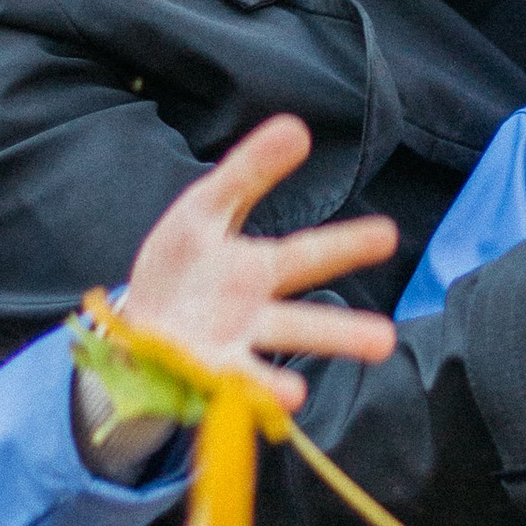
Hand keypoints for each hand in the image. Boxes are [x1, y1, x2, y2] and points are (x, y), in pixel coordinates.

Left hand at [125, 117, 397, 410]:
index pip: (305, 255)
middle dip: (341, 332)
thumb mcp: (206, 209)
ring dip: (294, 382)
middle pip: (300, 323)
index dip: (344, 246)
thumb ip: (248, 171)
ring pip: (268, 368)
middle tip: (387, 341)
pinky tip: (288, 400)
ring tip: (336, 384)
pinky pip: (230, 388)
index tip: (389, 236)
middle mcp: (253, 315)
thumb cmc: (184, 266)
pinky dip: (258, 393)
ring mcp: (229, 350)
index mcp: (257, 271)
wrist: (136, 328)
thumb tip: (297, 125)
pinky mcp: (199, 376)